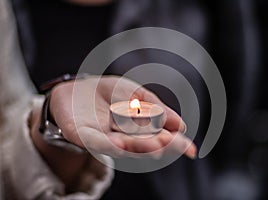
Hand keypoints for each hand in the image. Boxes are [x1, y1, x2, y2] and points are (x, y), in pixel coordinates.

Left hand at [49, 75, 196, 158]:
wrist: (77, 89)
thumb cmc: (109, 94)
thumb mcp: (137, 95)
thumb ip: (156, 109)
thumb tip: (181, 126)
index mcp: (136, 131)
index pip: (158, 139)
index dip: (174, 144)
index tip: (191, 149)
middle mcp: (122, 138)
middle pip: (143, 145)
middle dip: (161, 145)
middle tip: (178, 144)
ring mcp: (102, 138)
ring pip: (123, 145)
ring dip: (140, 146)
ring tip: (158, 144)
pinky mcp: (82, 135)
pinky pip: (96, 141)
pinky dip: (109, 144)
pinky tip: (121, 145)